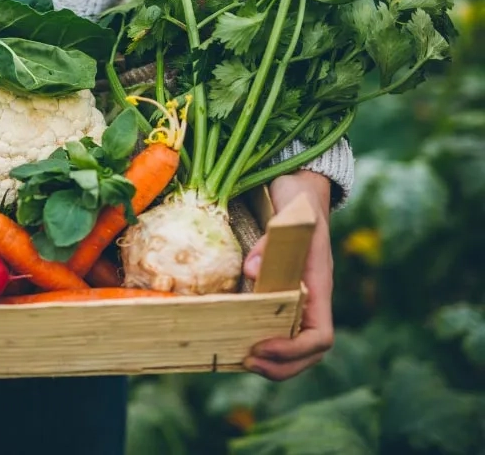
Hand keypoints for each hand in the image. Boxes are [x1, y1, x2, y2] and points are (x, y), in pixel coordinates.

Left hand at [241, 170, 334, 380]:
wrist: (301, 190)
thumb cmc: (299, 202)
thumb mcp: (291, 214)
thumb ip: (274, 240)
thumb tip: (252, 271)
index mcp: (319, 287)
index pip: (320, 336)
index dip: (294, 350)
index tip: (262, 347)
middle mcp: (311, 299)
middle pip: (309, 353)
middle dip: (281, 366)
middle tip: (246, 361)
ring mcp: (297, 298)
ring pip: (294, 347)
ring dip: (272, 362)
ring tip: (241, 360)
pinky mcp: (279, 294)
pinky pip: (276, 329)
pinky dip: (260, 343)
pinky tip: (235, 342)